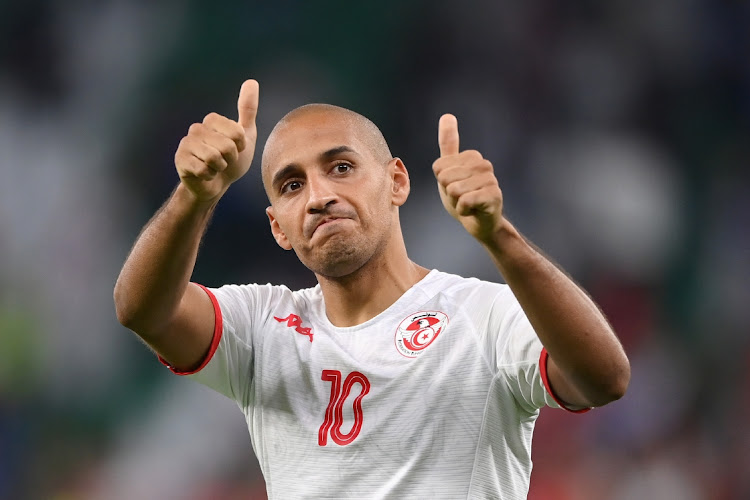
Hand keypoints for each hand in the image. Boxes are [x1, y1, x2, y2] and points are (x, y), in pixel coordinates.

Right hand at [174, 79, 258, 202]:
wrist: (216, 184)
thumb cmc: (232, 160)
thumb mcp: (245, 135)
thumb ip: (247, 109)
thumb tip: (252, 81)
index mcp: (212, 120)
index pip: (236, 132)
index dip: (241, 145)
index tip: (236, 149)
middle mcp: (196, 128)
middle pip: (226, 146)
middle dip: (231, 159)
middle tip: (225, 161)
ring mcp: (186, 144)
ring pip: (214, 158)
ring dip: (220, 168)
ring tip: (215, 167)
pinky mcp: (180, 160)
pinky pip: (203, 170)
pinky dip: (209, 176)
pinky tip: (205, 174)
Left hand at [432, 114, 504, 243]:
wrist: (480, 224)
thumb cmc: (463, 197)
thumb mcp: (449, 170)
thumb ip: (448, 144)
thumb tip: (447, 115)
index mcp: (472, 156)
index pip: (439, 167)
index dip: (442, 182)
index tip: (455, 187)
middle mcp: (484, 164)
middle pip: (445, 177)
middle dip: (448, 192)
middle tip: (462, 197)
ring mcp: (491, 179)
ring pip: (453, 189)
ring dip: (456, 202)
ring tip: (468, 203)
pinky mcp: (494, 195)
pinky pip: (464, 201)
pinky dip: (463, 210)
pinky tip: (473, 210)